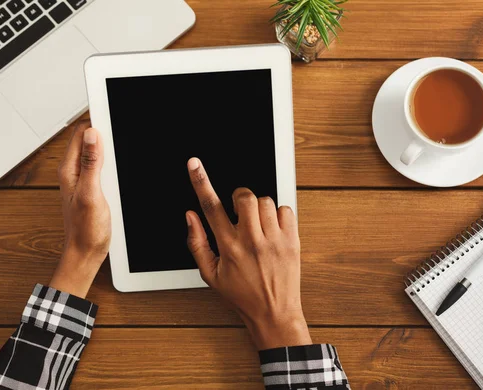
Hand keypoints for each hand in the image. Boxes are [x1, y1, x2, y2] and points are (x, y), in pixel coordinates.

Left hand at [50, 121, 111, 297]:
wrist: (86, 253)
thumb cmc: (86, 230)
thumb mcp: (91, 193)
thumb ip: (91, 163)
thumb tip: (92, 135)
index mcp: (69, 170)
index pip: (80, 133)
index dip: (95, 121)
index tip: (110, 112)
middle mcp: (74, 172)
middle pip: (88, 140)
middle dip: (104, 131)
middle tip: (120, 125)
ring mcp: (82, 180)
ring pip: (96, 153)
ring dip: (108, 147)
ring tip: (122, 143)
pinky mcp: (92, 188)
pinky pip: (101, 167)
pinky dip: (111, 162)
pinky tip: (120, 166)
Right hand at [185, 158, 311, 349]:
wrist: (274, 312)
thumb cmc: (241, 295)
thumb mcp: (210, 274)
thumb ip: (197, 243)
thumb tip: (191, 217)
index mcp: (229, 247)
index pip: (211, 206)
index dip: (200, 182)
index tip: (194, 165)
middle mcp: (252, 241)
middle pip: (245, 196)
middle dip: (240, 196)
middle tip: (239, 210)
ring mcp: (274, 240)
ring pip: (266, 201)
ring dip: (259, 207)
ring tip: (257, 224)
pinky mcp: (292, 241)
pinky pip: (286, 210)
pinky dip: (278, 214)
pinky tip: (272, 229)